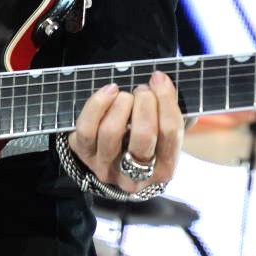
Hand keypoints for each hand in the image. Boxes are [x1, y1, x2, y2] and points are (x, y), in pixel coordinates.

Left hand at [68, 71, 183, 193]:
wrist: (115, 162)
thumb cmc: (146, 142)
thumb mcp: (163, 131)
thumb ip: (167, 107)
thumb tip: (160, 80)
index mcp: (163, 169)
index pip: (170, 132)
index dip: (166, 100)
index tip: (158, 80)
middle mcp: (134, 176)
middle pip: (143, 135)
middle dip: (145, 102)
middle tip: (143, 90)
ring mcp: (106, 168)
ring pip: (111, 132)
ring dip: (122, 103)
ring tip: (126, 95)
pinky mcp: (85, 157)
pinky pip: (87, 128)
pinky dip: (98, 103)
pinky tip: (110, 91)